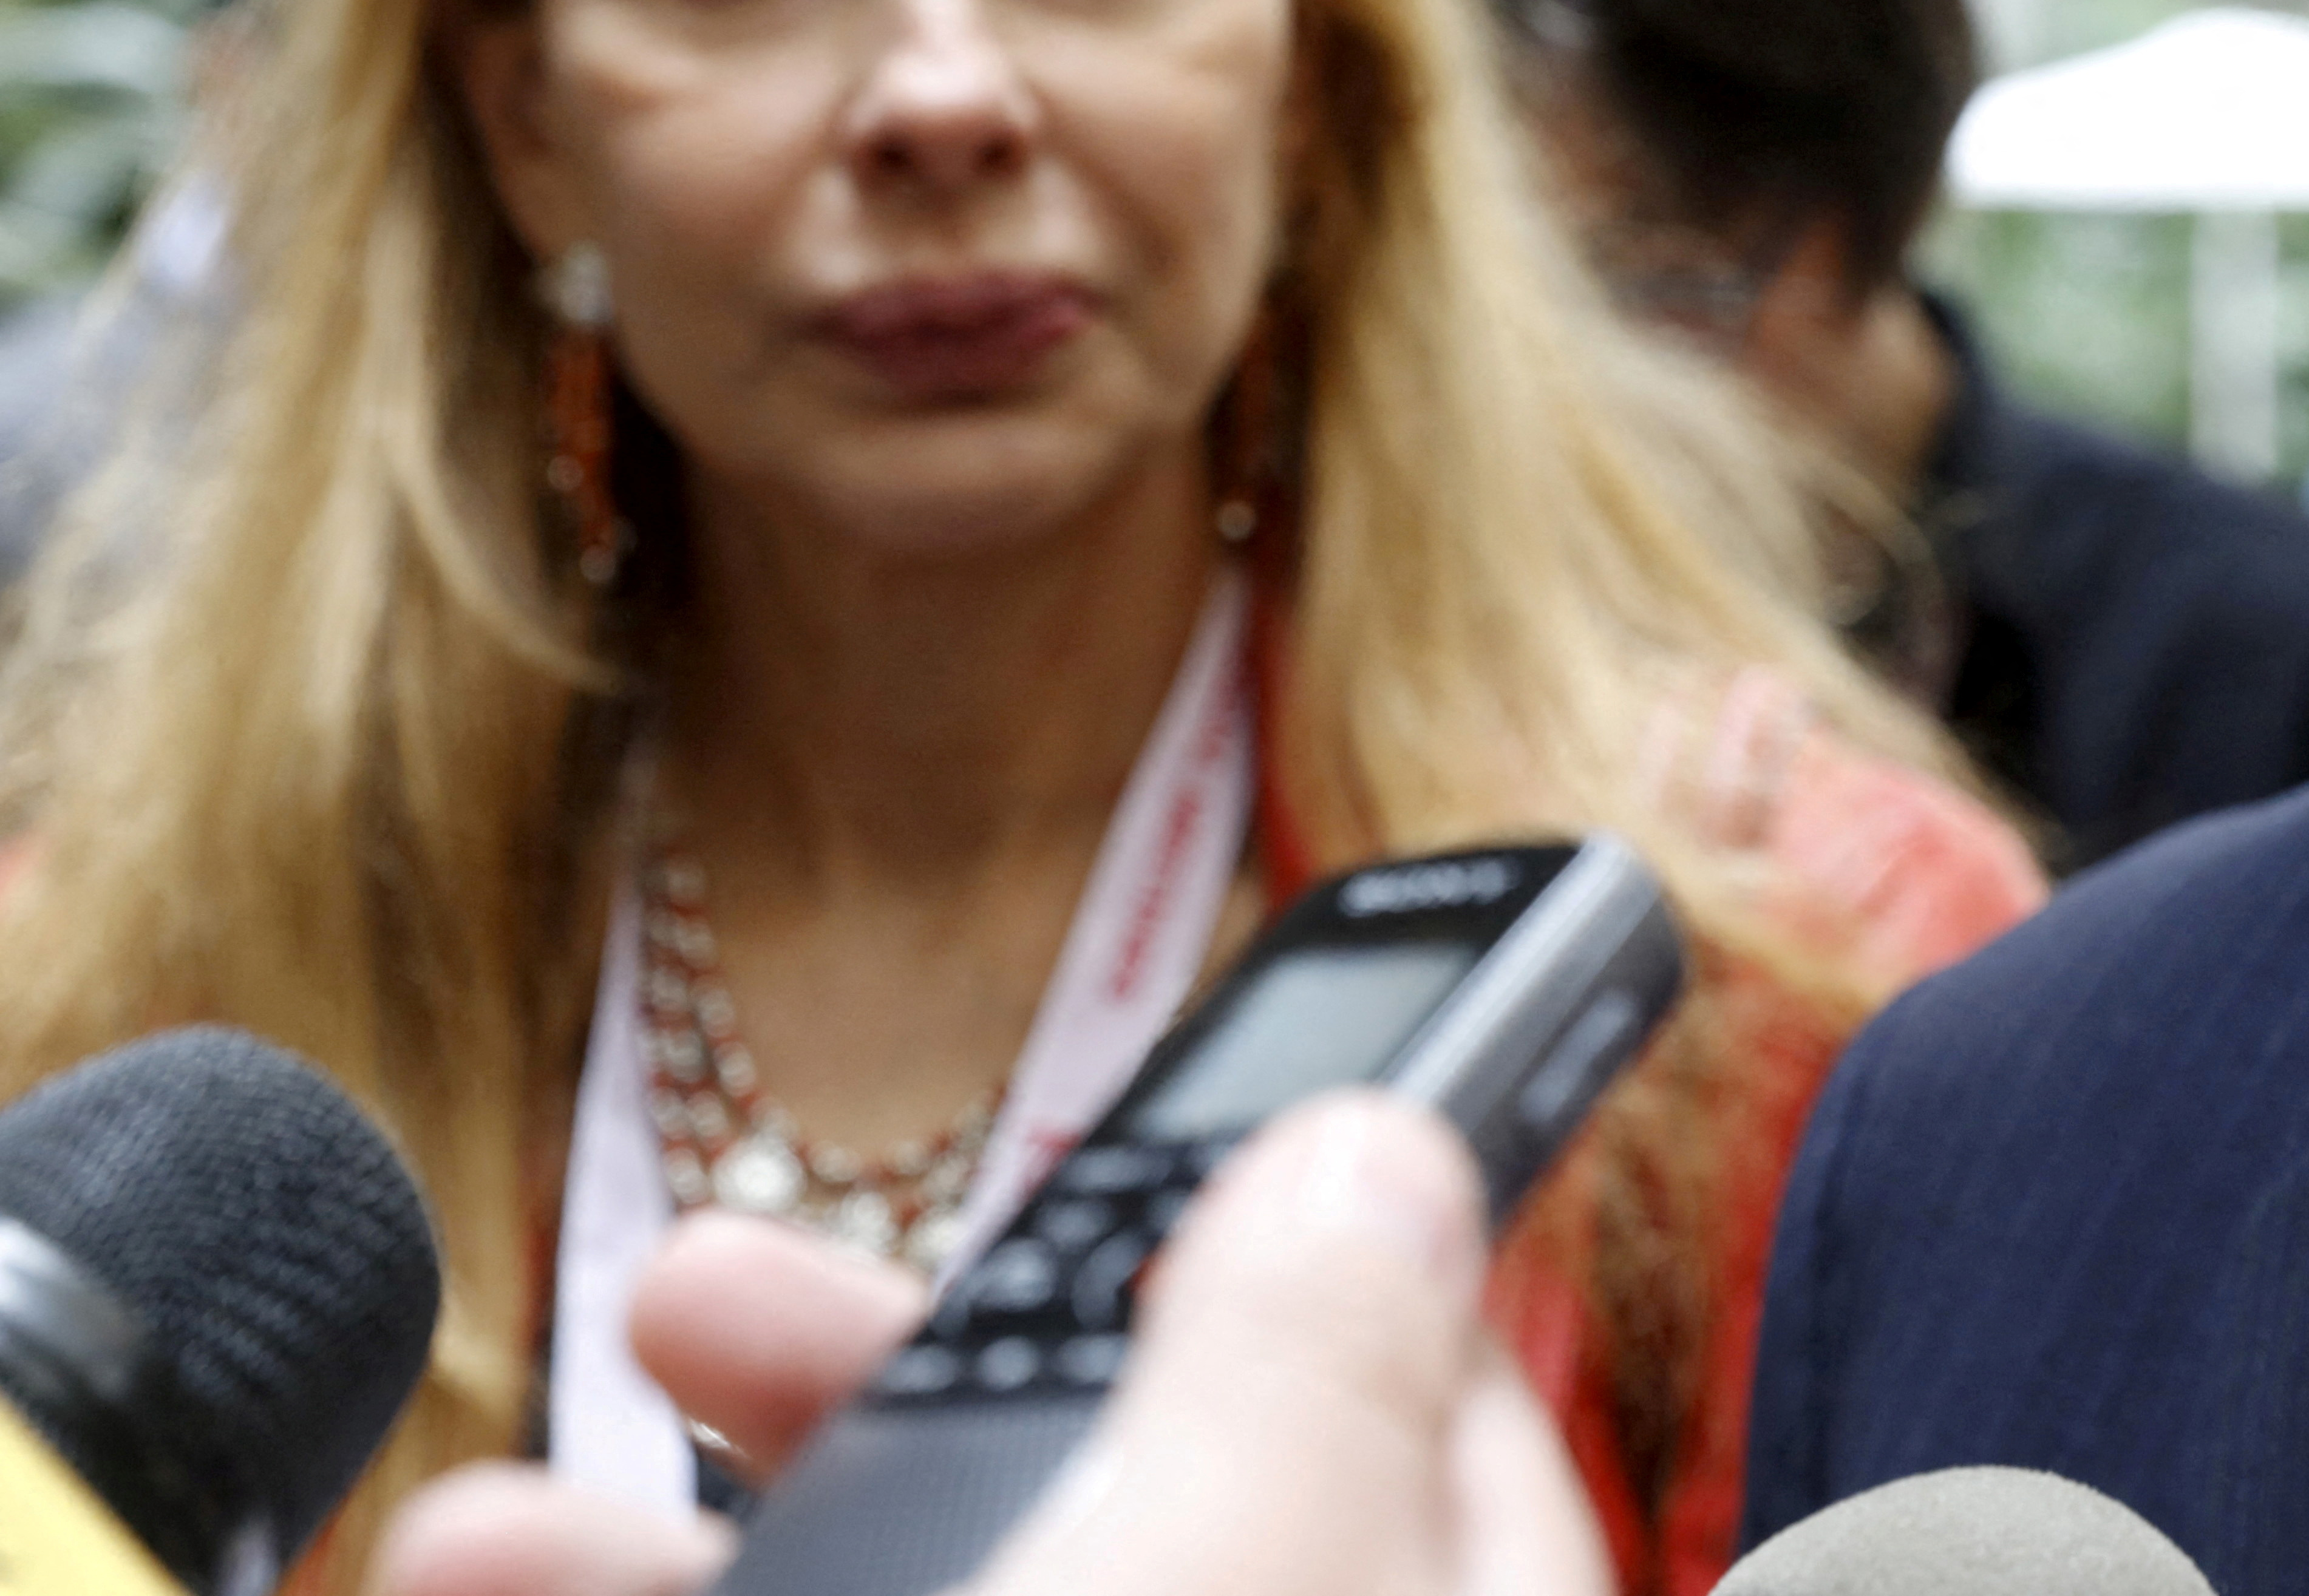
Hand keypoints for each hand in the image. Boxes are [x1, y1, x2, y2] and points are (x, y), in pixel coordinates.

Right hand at [374, 1092, 1609, 1595]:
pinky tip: (488, 1588)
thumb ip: (1314, 1363)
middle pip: (1137, 1505)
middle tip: (689, 1292)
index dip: (1289, 1255)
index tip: (1164, 1143)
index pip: (1442, 1421)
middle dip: (891, 1388)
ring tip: (479, 1547)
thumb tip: (1376, 1160)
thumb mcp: (1233, 1569)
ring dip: (694, 1553)